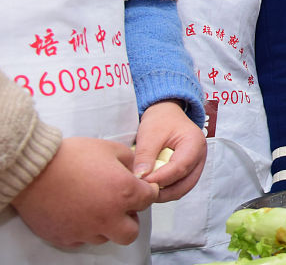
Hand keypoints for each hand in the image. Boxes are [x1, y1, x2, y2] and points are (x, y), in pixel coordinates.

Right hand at [11, 136, 157, 246]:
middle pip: (130, 232)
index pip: (150, 199)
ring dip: (106, 225)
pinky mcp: (66, 238)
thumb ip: (130, 161)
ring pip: (105, 237)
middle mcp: (108, 217)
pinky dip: (84, 229)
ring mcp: (86, 230)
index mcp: (124, 193)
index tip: (139, 188)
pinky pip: (82, 239)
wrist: (34, 169)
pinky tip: (77, 212)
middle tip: (120, 205)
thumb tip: (135, 171)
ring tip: (95, 206)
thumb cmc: (72, 156)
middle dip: (129, 219)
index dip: (146, 191)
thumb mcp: (110, 148)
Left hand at [133, 100, 206, 201]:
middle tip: (144, 192)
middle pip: (185, 183)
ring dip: (166, 193)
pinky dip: (168, 190)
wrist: (167, 114)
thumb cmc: (162, 120)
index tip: (143, 181)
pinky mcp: (190, 170)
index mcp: (195, 143)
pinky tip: (154, 186)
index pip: (180, 167)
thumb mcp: (150, 134)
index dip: (161, 178)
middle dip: (164, 191)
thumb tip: (141, 177)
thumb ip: (145, 156)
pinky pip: (181, 185)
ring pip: (184, 187)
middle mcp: (200, 156)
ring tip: (147, 191)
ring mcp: (197, 164)